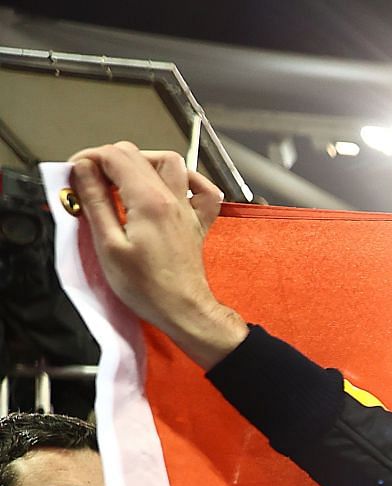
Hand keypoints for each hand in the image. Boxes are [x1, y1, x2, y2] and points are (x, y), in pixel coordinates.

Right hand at [66, 142, 247, 367]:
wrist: (183, 310)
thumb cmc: (147, 288)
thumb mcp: (108, 244)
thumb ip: (95, 201)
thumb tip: (82, 170)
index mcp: (149, 201)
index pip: (114, 156)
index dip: (88, 158)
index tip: (74, 173)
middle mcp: (172, 199)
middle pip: (137, 155)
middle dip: (107, 160)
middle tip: (88, 179)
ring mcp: (188, 209)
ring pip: (170, 163)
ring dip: (141, 162)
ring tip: (120, 179)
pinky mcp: (196, 222)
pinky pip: (202, 190)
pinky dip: (186, 180)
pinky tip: (168, 185)